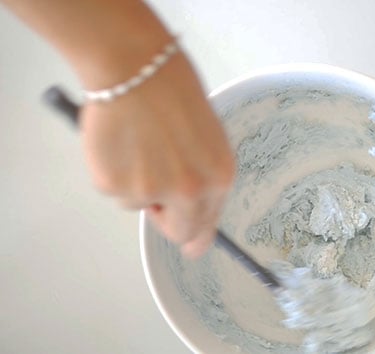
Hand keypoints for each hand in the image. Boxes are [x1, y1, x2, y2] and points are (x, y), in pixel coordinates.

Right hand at [80, 52, 234, 258]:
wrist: (135, 67)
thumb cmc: (172, 90)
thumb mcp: (206, 136)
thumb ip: (201, 173)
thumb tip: (190, 203)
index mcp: (219, 176)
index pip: (208, 222)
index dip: (198, 236)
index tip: (194, 247)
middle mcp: (190, 191)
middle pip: (179, 231)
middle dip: (166, 219)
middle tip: (155, 197)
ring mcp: (151, 191)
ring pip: (140, 204)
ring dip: (137, 184)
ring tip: (137, 142)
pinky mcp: (115, 185)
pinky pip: (115, 190)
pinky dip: (114, 171)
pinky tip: (119, 141)